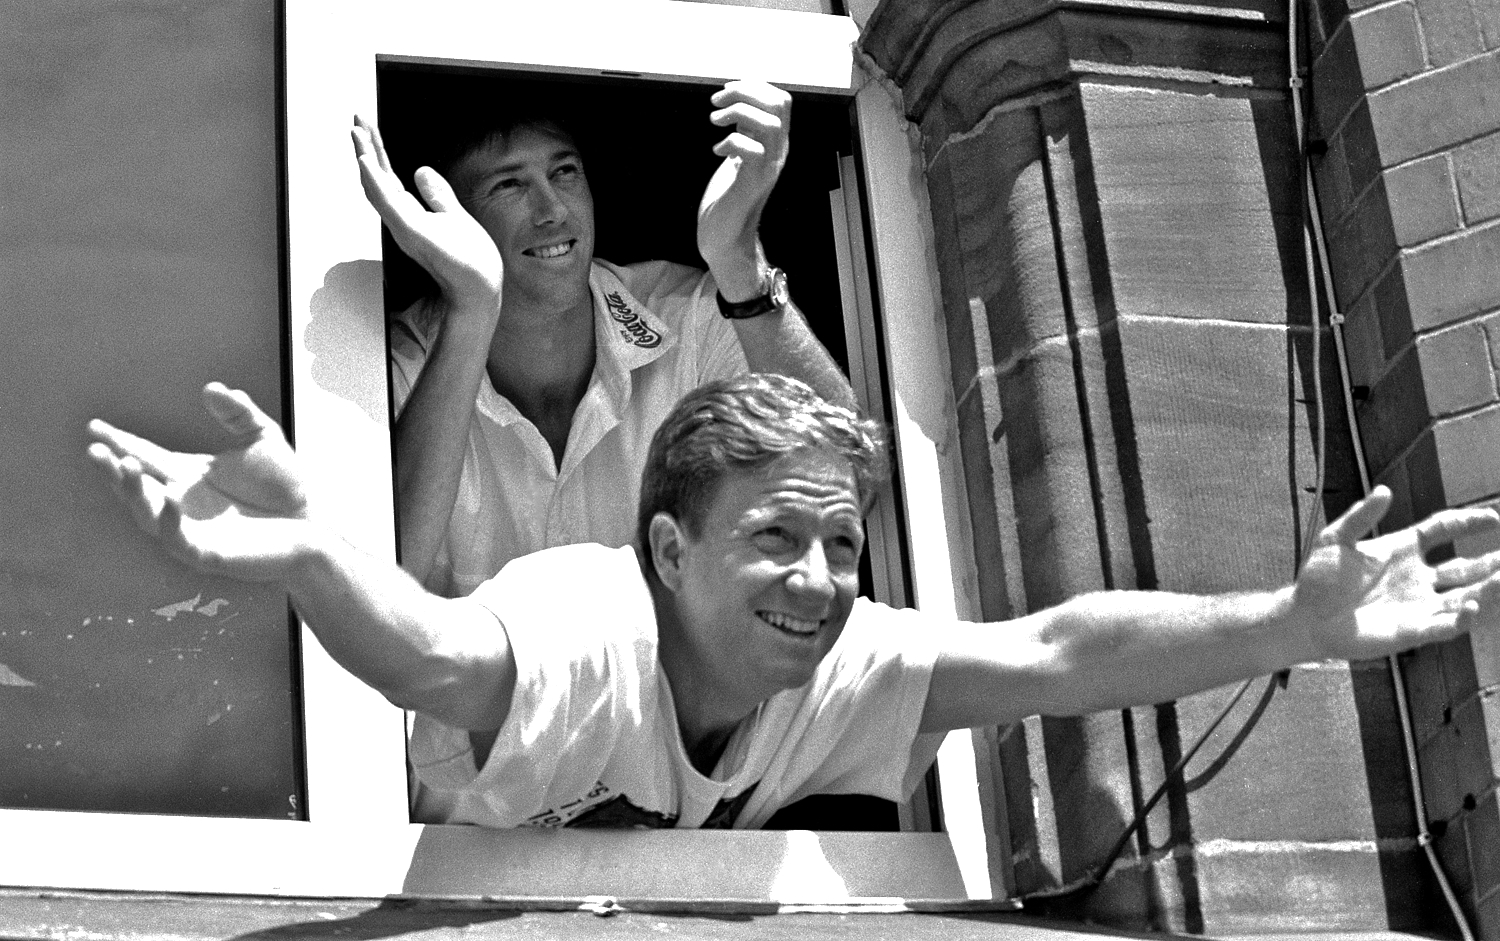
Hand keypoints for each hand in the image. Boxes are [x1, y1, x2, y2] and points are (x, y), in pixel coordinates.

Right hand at [87, 383, 316, 581]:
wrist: (313, 523)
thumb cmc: (284, 485)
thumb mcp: (262, 438)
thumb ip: (238, 413)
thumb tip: (213, 387)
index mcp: (186, 475)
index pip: (145, 456)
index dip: (119, 442)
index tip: (94, 426)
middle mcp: (180, 503)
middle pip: (136, 485)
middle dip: (113, 468)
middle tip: (95, 448)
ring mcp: (190, 530)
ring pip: (147, 513)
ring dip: (132, 491)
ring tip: (125, 464)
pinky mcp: (207, 554)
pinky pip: (178, 540)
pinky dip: (169, 521)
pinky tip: (168, 497)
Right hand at [352, 116, 503, 312]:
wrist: (480, 288)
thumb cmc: (469, 262)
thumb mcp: (453, 216)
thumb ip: (437, 195)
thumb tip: (422, 171)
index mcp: (411, 214)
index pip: (388, 176)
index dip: (377, 150)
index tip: (367, 126)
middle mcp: (401, 220)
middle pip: (377, 177)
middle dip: (366, 147)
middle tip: (356, 117)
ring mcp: (403, 227)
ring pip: (377, 186)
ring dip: (365, 158)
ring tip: (356, 132)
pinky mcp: (411, 233)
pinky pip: (388, 203)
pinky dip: (375, 182)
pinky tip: (366, 162)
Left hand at [696, 80, 790, 295]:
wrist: (725, 237)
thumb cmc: (728, 197)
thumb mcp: (739, 154)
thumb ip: (745, 131)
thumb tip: (738, 101)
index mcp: (775, 144)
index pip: (782, 100)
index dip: (754, 86)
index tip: (727, 92)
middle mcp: (777, 154)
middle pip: (780, 105)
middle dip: (746, 92)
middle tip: (718, 102)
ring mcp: (767, 168)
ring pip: (769, 124)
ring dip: (738, 113)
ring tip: (715, 121)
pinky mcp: (752, 184)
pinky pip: (751, 150)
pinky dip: (730, 142)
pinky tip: (716, 151)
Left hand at [1292, 485, 1499, 660]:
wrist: (1304, 618)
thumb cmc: (1318, 579)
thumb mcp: (1336, 540)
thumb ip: (1360, 516)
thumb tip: (1385, 490)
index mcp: (1401, 550)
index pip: (1442, 530)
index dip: (1467, 521)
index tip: (1493, 517)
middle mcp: (1416, 577)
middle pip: (1464, 567)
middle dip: (1491, 562)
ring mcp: (1416, 604)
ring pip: (1464, 596)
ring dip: (1486, 589)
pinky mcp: (1411, 630)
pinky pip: (1444, 625)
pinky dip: (1461, 618)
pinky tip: (1471, 607)